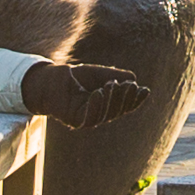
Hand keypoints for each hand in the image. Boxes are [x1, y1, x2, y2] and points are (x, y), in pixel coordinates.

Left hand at [22, 60, 148, 129]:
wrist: (50, 79)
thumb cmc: (74, 77)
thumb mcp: (99, 74)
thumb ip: (116, 76)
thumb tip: (134, 78)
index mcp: (107, 105)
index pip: (125, 105)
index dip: (136, 100)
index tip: (145, 90)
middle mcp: (99, 115)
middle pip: (118, 111)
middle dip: (125, 98)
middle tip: (129, 84)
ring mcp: (87, 119)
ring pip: (105, 114)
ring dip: (112, 100)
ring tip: (112, 84)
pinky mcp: (74, 120)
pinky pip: (89, 117)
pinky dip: (95, 105)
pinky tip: (99, 92)